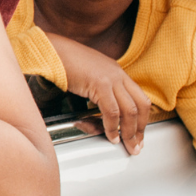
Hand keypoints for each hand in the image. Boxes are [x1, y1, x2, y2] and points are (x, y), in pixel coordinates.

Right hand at [47, 32, 150, 154]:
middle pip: (141, 105)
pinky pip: (112, 111)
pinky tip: (111, 136)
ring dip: (129, 131)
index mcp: (118, 72)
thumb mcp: (89, 77)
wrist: (53, 50)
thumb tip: (99, 118)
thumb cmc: (65, 62)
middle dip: (140, 128)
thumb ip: (98, 94)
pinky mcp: (99, 84)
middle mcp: (118, 74)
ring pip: (130, 110)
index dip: (143, 119)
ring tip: (126, 145)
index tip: (138, 134)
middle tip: (136, 145)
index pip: (140, 98)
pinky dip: (112, 127)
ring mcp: (111, 78)